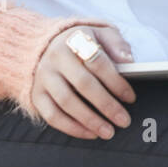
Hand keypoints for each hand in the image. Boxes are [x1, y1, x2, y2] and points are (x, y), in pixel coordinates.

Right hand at [30, 25, 137, 139]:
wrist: (46, 45)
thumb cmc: (82, 42)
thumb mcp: (101, 33)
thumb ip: (116, 44)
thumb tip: (128, 61)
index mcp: (75, 39)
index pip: (98, 62)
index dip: (116, 81)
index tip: (130, 97)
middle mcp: (56, 57)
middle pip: (83, 84)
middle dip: (106, 105)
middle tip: (123, 120)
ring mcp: (44, 77)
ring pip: (66, 102)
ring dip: (90, 120)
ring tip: (108, 131)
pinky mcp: (36, 94)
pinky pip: (52, 115)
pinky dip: (72, 128)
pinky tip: (90, 133)